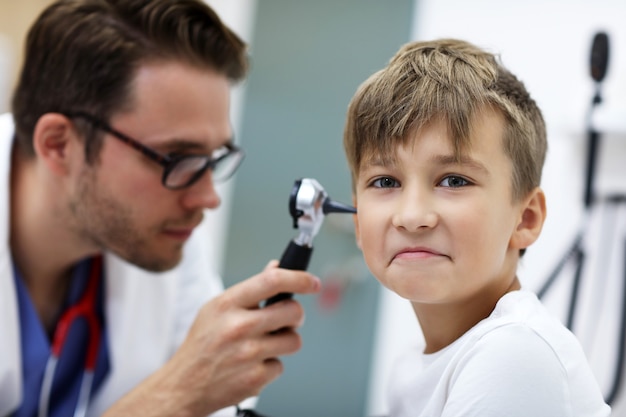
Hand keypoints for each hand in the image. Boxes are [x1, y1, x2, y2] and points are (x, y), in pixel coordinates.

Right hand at [103, 261, 320, 416]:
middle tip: (284, 320)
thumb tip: (276, 267)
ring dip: (285, 342)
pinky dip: (270, 366)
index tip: (312, 282)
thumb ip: (250, 289)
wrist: (183, 386)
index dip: (299, 278)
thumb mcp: (217, 309)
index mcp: (228, 304)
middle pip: (293, 311)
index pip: (272, 281)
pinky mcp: (255, 379)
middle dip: (294, 316)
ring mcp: (248, 354)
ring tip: (264, 344)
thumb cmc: (202, 344)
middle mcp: (239, 327)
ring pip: (294, 340)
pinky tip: (252, 365)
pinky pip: (280, 365)